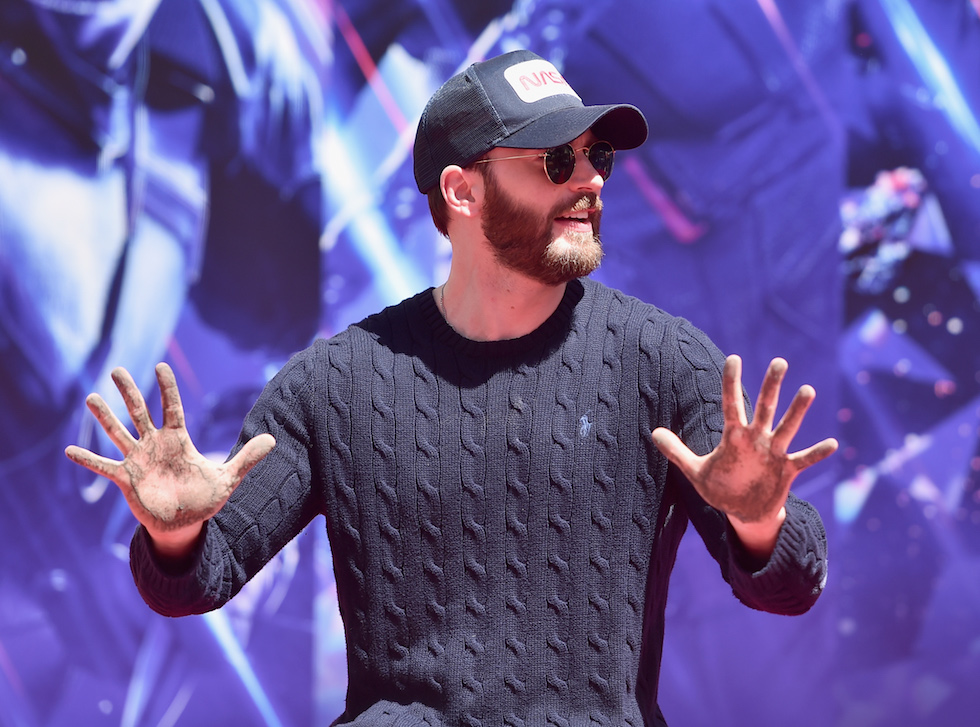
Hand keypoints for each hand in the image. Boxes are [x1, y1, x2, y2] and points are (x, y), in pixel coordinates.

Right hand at [65, 363, 274, 556]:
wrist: (184, 524)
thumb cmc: (204, 497)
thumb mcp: (228, 478)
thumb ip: (247, 458)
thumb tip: (273, 439)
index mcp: (178, 440)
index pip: (172, 408)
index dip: (167, 388)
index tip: (161, 366)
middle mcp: (155, 445)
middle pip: (140, 412)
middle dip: (129, 392)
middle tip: (117, 369)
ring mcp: (138, 460)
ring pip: (119, 433)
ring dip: (105, 417)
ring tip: (91, 398)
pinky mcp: (126, 479)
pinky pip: (104, 466)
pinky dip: (88, 459)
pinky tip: (70, 449)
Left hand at [651, 355, 836, 551]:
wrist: (743, 512)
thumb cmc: (721, 487)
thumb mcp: (695, 472)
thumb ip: (677, 452)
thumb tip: (653, 433)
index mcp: (734, 437)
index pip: (731, 404)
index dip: (731, 383)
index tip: (733, 358)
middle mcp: (756, 439)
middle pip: (765, 408)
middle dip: (771, 386)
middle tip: (779, 362)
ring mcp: (773, 453)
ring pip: (786, 428)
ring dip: (796, 411)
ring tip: (807, 390)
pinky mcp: (786, 471)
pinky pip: (803, 459)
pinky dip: (817, 453)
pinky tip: (832, 443)